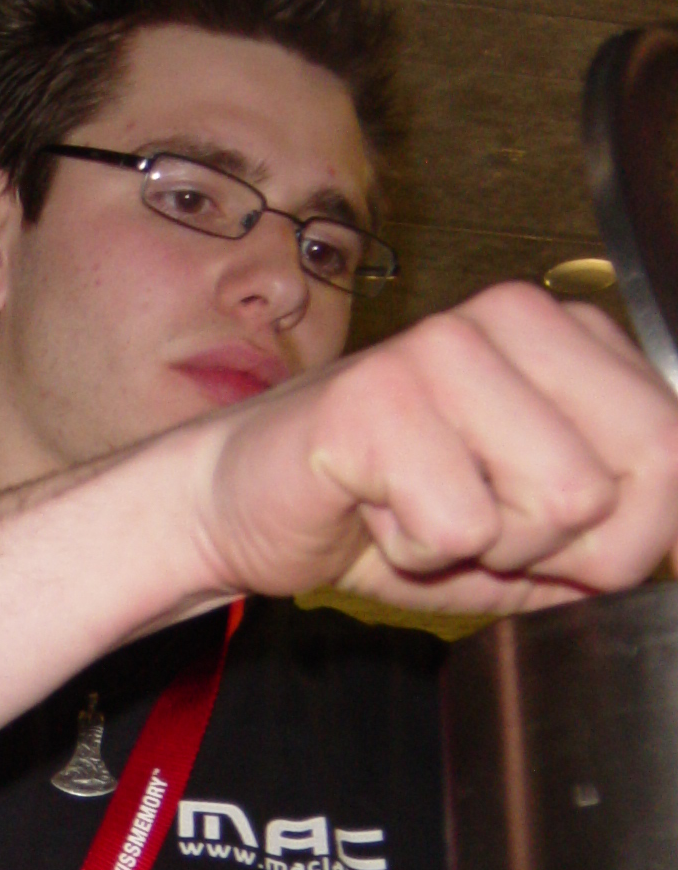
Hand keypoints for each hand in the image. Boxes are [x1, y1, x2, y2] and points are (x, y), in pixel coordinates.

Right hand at [191, 282, 677, 613]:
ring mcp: (440, 349)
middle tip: (473, 526)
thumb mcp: (521, 529)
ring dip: (482, 547)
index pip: (675, 449)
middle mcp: (510, 316)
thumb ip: (609, 532)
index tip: (540, 538)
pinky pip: (458, 526)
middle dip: (559, 550)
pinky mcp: (375, 399)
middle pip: (626, 483)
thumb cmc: (379, 510)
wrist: (237, 504)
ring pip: (556, 505)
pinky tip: (373, 509)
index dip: (626, 537)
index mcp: (561, 331)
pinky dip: (414, 550)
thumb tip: (670, 553)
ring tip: (419, 509)